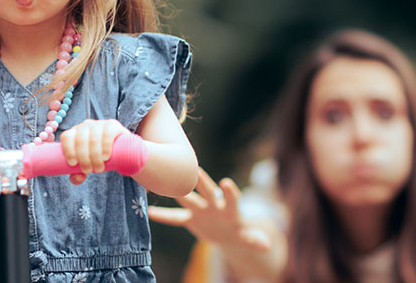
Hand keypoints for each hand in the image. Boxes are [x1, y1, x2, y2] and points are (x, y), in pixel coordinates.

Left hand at [59, 119, 130, 183]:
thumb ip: (78, 174)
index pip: (66, 137)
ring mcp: (99, 124)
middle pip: (80, 140)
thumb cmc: (98, 157)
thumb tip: (77, 178)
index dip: (68, 150)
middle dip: (83, 158)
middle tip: (89, 170)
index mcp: (75, 133)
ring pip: (93, 139)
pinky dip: (105, 147)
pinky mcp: (112, 125)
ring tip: (99, 168)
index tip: (73, 164)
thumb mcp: (87, 165)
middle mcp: (85, 126)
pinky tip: (106, 157)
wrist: (120, 151)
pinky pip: (107, 134)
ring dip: (95, 156)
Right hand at [148, 168, 269, 251]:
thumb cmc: (241, 233)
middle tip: (194, 169)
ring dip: (178, 192)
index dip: (229, 191)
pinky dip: (163, 216)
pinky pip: (175, 218)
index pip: (231, 197)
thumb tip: (267, 246)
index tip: (226, 182)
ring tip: (164, 181)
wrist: (228, 233)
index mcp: (231, 208)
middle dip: (202, 181)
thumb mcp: (249, 238)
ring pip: (188, 199)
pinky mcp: (190, 218)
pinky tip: (148, 213)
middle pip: (208, 190)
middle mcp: (215, 204)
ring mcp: (201, 209)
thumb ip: (255, 240)